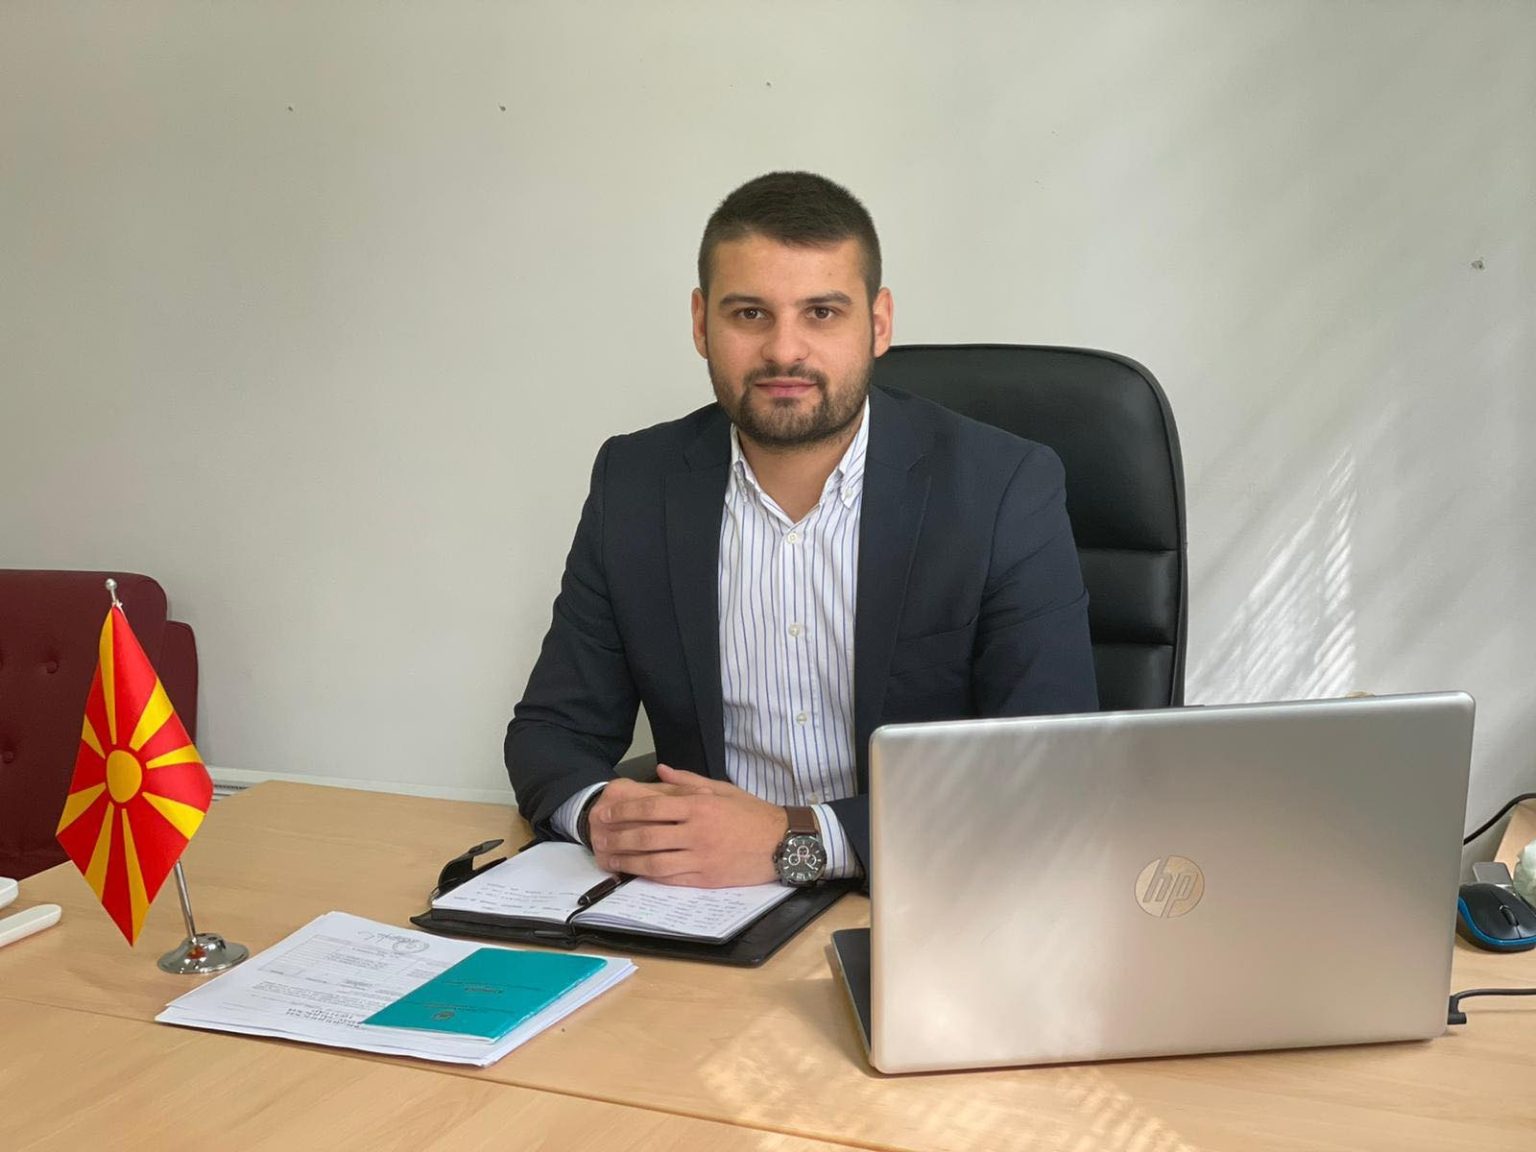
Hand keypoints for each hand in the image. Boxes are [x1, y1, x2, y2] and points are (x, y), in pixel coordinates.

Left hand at [588, 764, 788, 886]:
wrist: (783, 843)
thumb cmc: (752, 814)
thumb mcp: (722, 789)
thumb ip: (688, 781)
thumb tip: (660, 770)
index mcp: (700, 806)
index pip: (653, 807)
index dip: (626, 811)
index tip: (608, 813)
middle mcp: (697, 831)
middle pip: (648, 835)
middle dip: (620, 837)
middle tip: (600, 838)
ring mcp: (701, 857)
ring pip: (655, 861)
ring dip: (628, 861)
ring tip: (610, 859)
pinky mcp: (706, 878)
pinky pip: (671, 878)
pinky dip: (650, 876)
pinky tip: (635, 872)